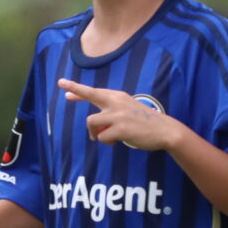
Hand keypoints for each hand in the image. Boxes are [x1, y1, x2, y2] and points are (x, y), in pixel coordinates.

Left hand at [58, 79, 182, 150]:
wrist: (165, 130)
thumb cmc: (144, 123)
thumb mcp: (128, 111)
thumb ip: (110, 114)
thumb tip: (93, 128)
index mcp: (118, 97)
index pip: (94, 92)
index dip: (78, 90)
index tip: (63, 84)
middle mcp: (117, 102)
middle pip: (90, 94)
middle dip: (76, 89)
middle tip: (61, 85)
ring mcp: (118, 115)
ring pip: (91, 122)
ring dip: (94, 133)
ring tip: (105, 138)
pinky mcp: (121, 128)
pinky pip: (101, 137)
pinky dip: (105, 142)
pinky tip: (115, 142)